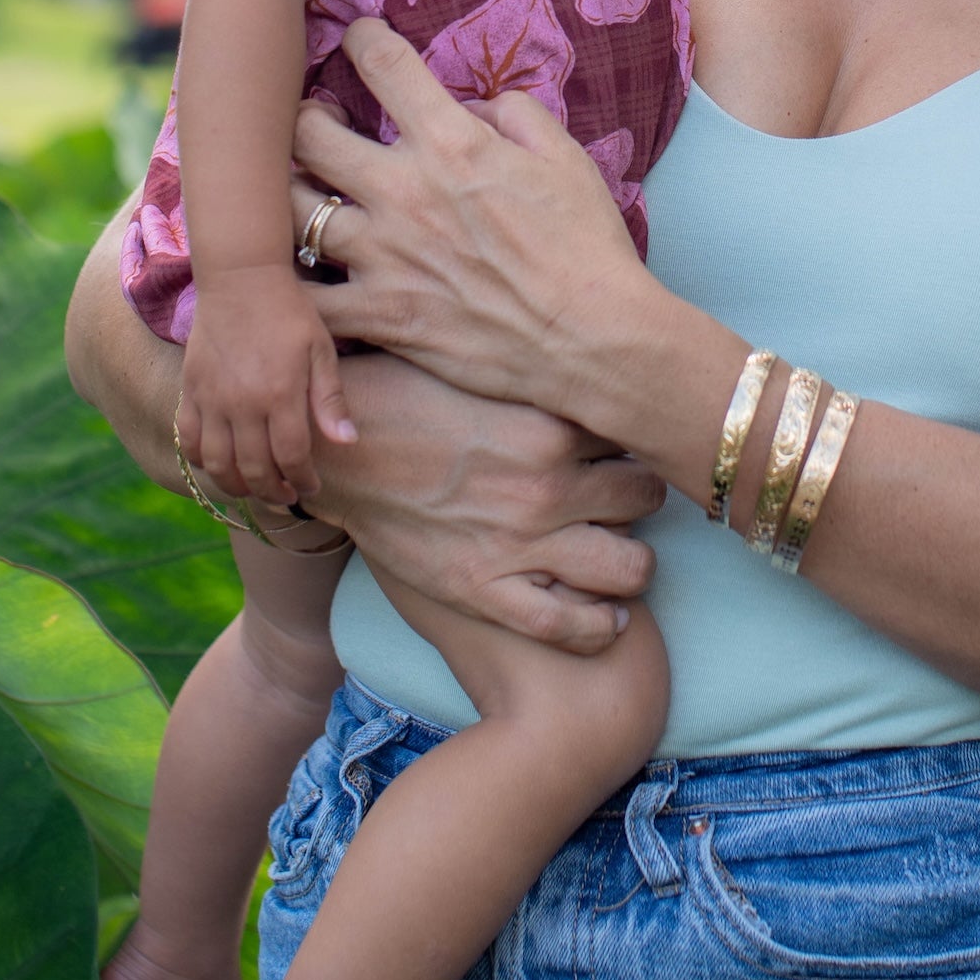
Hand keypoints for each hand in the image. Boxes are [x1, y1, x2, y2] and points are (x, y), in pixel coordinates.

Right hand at [177, 264, 356, 503]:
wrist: (241, 279)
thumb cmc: (290, 312)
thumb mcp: (321, 350)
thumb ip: (330, 399)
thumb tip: (347, 442)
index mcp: (280, 394)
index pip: (292, 457)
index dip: (303, 480)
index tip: (312, 488)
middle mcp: (243, 403)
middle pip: (254, 469)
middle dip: (273, 491)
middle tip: (286, 496)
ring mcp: (211, 399)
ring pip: (217, 463)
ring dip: (236, 485)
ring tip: (254, 488)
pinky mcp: (190, 390)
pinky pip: (188, 439)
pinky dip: (200, 460)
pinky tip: (218, 464)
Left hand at [288, 20, 658, 415]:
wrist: (593, 338)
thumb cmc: (587, 246)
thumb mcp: (567, 157)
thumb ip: (515, 114)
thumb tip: (476, 107)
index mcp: (452, 144)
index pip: (385, 66)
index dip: (364, 40)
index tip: (360, 38)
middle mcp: (404, 191)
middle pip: (308, 134)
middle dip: (302, 117)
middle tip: (314, 121)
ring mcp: (383, 256)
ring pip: (291, 211)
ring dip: (287, 194)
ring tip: (299, 192)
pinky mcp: (380, 316)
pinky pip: (307, 301)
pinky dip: (291, 290)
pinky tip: (291, 279)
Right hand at [311, 353, 663, 653]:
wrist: (335, 451)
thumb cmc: (401, 394)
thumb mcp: (480, 367)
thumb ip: (538, 374)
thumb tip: (585, 353)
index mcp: (549, 425)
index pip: (635, 431)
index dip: (638, 435)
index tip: (634, 438)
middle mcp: (547, 486)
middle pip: (644, 496)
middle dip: (643, 496)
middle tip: (628, 498)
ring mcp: (519, 543)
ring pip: (627, 567)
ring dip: (633, 564)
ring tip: (624, 558)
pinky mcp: (484, 590)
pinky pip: (567, 625)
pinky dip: (598, 627)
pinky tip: (608, 619)